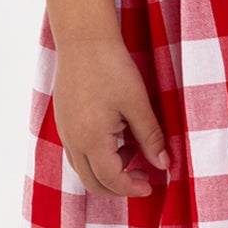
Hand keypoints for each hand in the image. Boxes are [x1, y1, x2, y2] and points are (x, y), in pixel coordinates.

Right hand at [50, 37, 171, 197]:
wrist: (83, 40)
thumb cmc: (112, 67)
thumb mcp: (137, 103)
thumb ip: (151, 137)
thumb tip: (164, 164)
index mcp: (92, 139)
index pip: (112, 180)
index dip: (133, 188)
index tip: (152, 185)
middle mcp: (73, 141)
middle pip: (92, 183)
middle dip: (118, 188)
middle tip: (143, 177)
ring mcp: (64, 132)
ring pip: (82, 169)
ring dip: (106, 173)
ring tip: (132, 153)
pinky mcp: (63, 122)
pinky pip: (76, 153)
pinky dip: (95, 158)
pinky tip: (115, 139)